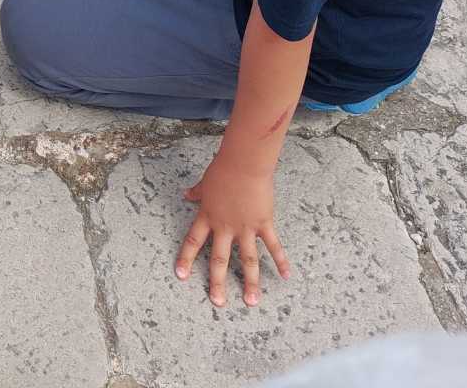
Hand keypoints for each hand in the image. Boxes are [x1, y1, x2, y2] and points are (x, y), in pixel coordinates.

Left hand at [175, 156, 290, 307]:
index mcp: (208, 217)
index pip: (193, 241)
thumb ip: (196, 193)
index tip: (180, 276)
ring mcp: (245, 228)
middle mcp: (225, 227)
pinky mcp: (263, 223)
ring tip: (252, 302)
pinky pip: (273, 246)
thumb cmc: (223, 169)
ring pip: (247, 260)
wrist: (243, 164)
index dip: (185, 259)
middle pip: (219, 259)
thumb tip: (185, 194)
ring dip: (250, 282)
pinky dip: (281, 260)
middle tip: (218, 302)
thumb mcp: (205, 183)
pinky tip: (286, 276)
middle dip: (217, 283)